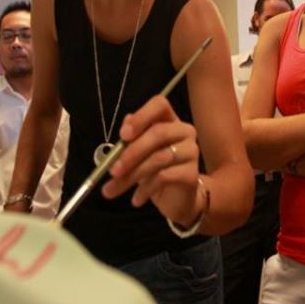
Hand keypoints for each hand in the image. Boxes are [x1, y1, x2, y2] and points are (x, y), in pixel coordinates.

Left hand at [102, 95, 203, 226]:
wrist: (177, 199)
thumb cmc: (155, 170)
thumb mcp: (138, 153)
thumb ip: (131, 138)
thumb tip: (125, 124)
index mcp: (169, 120)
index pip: (160, 104)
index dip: (141, 116)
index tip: (123, 135)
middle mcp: (184, 131)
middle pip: (158, 132)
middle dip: (131, 152)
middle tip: (112, 170)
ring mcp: (191, 151)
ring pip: (159, 158)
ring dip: (132, 175)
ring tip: (112, 190)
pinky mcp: (192, 173)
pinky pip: (165, 177)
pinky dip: (145, 189)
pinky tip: (136, 199)